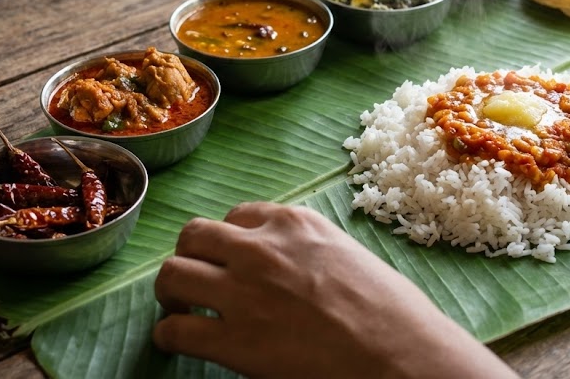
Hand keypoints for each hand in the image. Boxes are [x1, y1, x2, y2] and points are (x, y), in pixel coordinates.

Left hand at [153, 202, 517, 378]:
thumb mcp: (347, 254)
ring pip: (171, 274)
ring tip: (180, 308)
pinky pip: (174, 330)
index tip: (231, 260)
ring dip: (171, 291)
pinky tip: (178, 342)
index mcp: (293, 223)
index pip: (237, 216)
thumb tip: (289, 267)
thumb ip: (306, 251)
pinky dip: (169, 335)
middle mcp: (261, 248)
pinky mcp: (234, 341)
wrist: (400, 353)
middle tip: (195, 280)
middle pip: (193, 235)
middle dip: (190, 256)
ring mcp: (243, 293)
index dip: (229, 241)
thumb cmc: (390, 310)